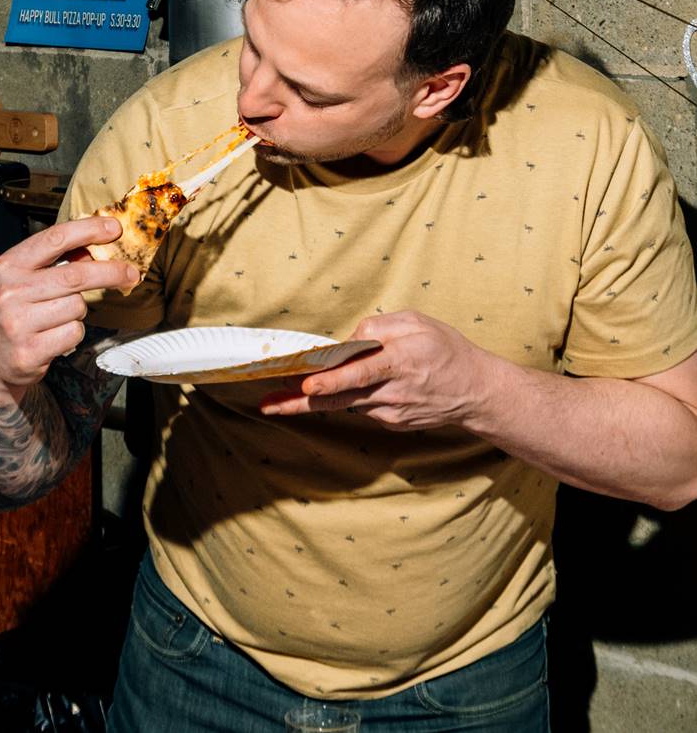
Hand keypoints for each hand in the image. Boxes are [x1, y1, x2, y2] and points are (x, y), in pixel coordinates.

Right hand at [0, 218, 137, 400]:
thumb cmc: (12, 314)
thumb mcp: (21, 280)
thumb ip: (54, 263)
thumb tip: (94, 248)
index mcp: (8, 266)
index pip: (55, 238)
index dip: (89, 230)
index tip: (114, 228)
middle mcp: (10, 291)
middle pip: (76, 275)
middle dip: (110, 272)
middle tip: (131, 273)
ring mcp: (18, 322)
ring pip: (78, 306)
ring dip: (79, 311)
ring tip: (57, 318)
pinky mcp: (29, 351)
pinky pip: (74, 332)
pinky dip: (73, 333)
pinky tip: (54, 336)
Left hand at [259, 310, 491, 430]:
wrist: (476, 391)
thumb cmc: (446, 350)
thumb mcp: (418, 322)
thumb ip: (380, 326)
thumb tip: (348, 340)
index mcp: (400, 362)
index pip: (360, 373)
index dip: (332, 380)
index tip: (307, 384)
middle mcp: (393, 392)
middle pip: (339, 397)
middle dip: (300, 402)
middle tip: (268, 405)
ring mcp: (391, 412)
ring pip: (346, 402)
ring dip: (316, 398)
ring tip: (280, 398)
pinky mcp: (391, 423)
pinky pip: (361, 405)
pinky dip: (348, 395)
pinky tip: (343, 388)